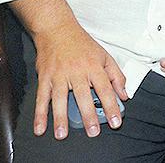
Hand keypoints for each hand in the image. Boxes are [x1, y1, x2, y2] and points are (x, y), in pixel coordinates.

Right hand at [32, 25, 126, 139]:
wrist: (57, 29)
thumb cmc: (82, 44)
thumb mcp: (105, 56)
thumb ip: (116, 76)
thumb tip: (124, 95)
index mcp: (94, 67)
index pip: (106, 90)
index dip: (112, 107)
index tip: (116, 121)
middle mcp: (77, 72)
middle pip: (84, 96)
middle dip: (89, 116)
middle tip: (93, 131)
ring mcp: (59, 76)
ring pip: (60, 99)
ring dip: (61, 118)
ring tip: (63, 134)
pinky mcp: (45, 78)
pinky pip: (41, 98)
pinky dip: (39, 114)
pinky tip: (41, 127)